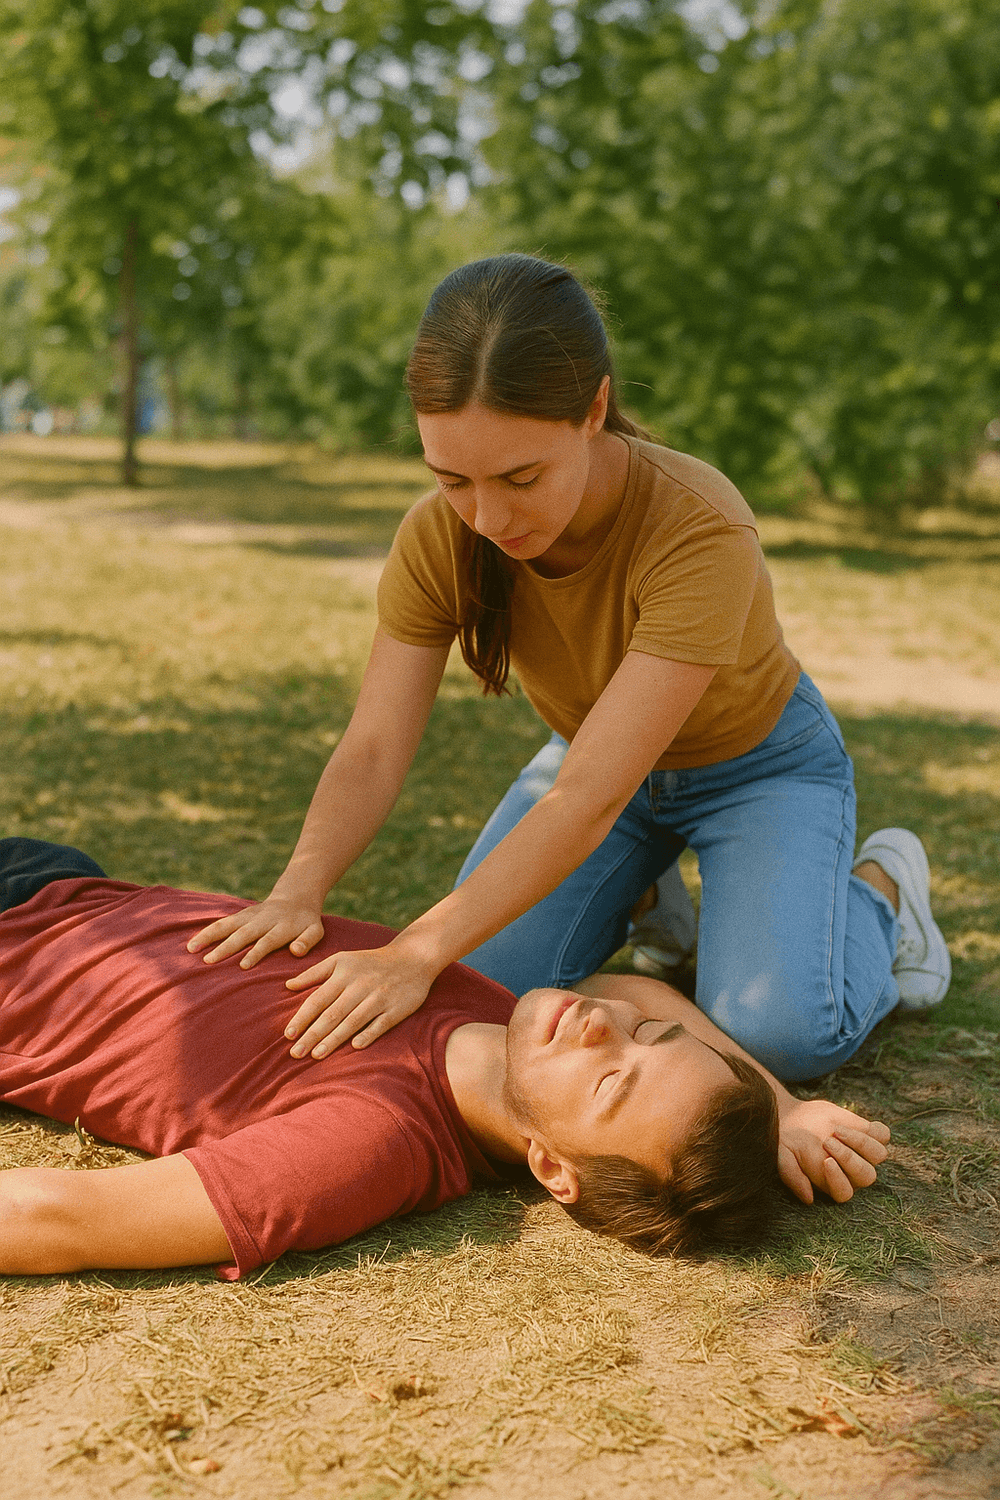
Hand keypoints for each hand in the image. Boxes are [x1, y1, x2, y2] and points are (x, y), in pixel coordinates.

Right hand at [186, 895, 325, 967]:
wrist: (295, 897)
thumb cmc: (306, 922)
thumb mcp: (315, 931)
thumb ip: (307, 941)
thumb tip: (296, 951)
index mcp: (282, 927)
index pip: (267, 941)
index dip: (256, 952)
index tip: (243, 966)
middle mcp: (262, 921)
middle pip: (242, 934)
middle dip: (226, 947)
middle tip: (209, 961)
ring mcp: (249, 916)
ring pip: (227, 925)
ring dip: (209, 936)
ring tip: (191, 950)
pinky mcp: (240, 915)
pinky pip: (222, 923)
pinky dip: (207, 931)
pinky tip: (192, 943)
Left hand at [283, 942, 436, 1056]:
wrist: (412, 957)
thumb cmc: (370, 962)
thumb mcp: (341, 959)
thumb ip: (314, 973)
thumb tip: (288, 985)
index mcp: (343, 974)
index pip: (318, 999)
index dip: (302, 1017)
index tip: (288, 1035)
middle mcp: (360, 986)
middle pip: (332, 1014)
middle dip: (312, 1035)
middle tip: (295, 1054)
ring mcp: (379, 997)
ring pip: (353, 1021)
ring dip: (334, 1039)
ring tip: (316, 1055)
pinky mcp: (396, 1008)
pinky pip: (380, 1024)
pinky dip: (368, 1034)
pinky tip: (355, 1046)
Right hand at [776, 1098, 890, 1204]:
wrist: (793, 1116)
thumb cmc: (788, 1140)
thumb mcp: (782, 1156)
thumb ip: (792, 1176)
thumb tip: (808, 1199)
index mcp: (833, 1183)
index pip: (844, 1192)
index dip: (838, 1180)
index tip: (825, 1161)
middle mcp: (853, 1172)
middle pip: (866, 1176)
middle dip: (849, 1159)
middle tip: (827, 1141)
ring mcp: (864, 1153)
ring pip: (878, 1155)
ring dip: (861, 1143)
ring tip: (837, 1130)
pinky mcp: (869, 1133)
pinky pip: (883, 1135)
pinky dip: (874, 1130)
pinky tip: (854, 1123)